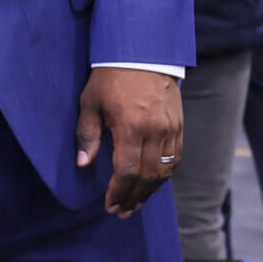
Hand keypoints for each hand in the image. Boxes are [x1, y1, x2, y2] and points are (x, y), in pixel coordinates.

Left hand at [77, 67, 181, 217]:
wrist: (143, 50)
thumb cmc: (111, 75)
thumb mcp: (90, 102)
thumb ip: (87, 134)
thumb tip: (82, 164)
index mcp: (131, 126)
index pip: (127, 171)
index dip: (118, 192)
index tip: (110, 205)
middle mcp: (155, 130)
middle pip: (148, 176)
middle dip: (134, 197)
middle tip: (122, 211)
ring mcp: (170, 127)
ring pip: (164, 170)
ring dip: (150, 190)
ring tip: (137, 203)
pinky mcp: (179, 124)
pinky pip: (175, 157)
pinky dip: (165, 173)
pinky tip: (153, 182)